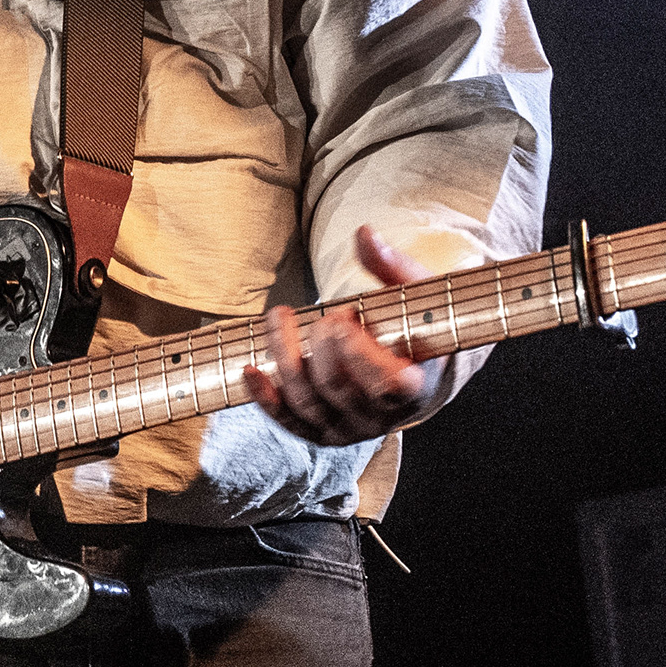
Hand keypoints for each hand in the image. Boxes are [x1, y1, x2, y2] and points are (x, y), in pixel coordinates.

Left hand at [241, 225, 436, 445]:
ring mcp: (349, 428)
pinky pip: (289, 421)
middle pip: (338, 388)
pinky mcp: (321, 431)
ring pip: (307, 403)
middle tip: (325, 314)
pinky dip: (265, 398)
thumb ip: (391, 267)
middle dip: (321, 345)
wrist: (413, 366)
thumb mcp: (415, 294)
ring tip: (278, 316)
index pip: (390, 385)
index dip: (362, 358)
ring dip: (284, 357)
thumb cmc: (414, 324)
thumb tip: (363, 234)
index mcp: (415, 386)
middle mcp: (381, 417)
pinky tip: (250, 370)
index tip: (342, 319)